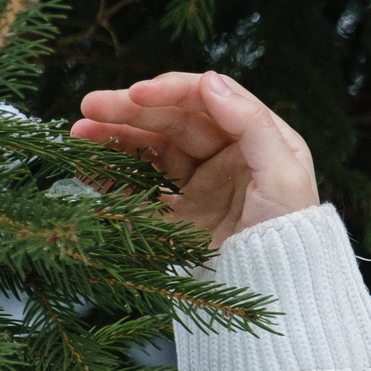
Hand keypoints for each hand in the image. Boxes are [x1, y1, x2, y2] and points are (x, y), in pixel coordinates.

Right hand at [71, 71, 319, 247]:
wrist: (276, 289)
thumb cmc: (292, 231)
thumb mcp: (284, 173)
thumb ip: (251, 124)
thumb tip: (211, 80)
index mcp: (255, 137)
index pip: (207, 100)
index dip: (170, 91)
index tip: (135, 92)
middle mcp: (225, 155)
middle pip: (172, 121)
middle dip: (130, 111)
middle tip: (89, 105)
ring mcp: (199, 183)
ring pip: (151, 149)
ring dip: (114, 138)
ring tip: (79, 133)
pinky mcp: (177, 214)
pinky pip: (138, 187)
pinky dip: (110, 174)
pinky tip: (85, 164)